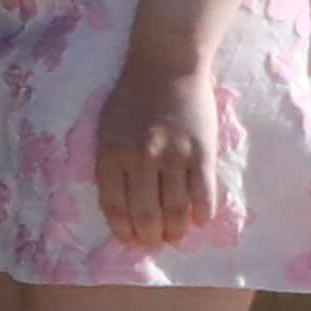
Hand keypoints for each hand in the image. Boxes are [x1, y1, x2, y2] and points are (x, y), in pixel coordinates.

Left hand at [90, 47, 233, 253]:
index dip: (122, 229)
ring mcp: (173, 156)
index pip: (114, 205)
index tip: (129, 240)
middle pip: (145, 213)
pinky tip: (201, 221)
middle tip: (155, 242)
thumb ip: (112, 163)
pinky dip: (203, 212)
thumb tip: (120, 205)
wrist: (166, 67)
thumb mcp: (106, 129)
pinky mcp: (201, 152)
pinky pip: (204, 192)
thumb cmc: (131, 99)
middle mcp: (140, 159)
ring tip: (176, 236)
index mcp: (111, 154)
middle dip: (149, 236)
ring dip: (176, 230)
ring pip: (175, 208)